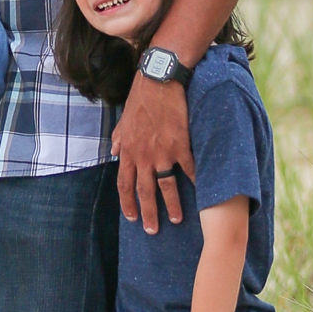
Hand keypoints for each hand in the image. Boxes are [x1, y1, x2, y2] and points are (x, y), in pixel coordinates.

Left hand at [113, 71, 193, 231]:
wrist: (158, 81)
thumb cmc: (141, 99)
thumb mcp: (123, 120)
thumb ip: (118, 138)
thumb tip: (112, 150)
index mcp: (128, 151)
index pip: (124, 184)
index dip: (127, 202)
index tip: (131, 217)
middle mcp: (143, 156)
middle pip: (144, 192)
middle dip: (148, 213)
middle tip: (152, 230)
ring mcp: (162, 152)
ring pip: (166, 187)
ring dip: (172, 206)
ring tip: (176, 220)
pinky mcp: (181, 145)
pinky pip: (189, 170)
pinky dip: (195, 182)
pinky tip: (199, 193)